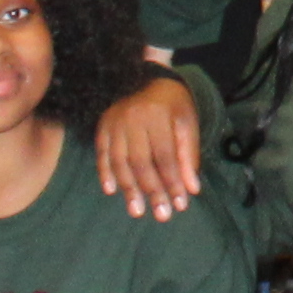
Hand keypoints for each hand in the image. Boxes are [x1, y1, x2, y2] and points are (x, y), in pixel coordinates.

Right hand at [90, 73, 205, 216]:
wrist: (149, 77)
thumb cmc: (173, 104)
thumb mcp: (188, 123)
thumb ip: (189, 155)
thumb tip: (191, 189)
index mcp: (158, 115)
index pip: (165, 156)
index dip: (173, 182)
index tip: (180, 205)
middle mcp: (133, 118)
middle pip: (142, 162)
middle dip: (152, 191)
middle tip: (161, 215)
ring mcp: (114, 122)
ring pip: (120, 161)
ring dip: (128, 188)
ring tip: (137, 211)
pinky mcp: (102, 125)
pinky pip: (101, 152)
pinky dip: (104, 172)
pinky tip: (111, 191)